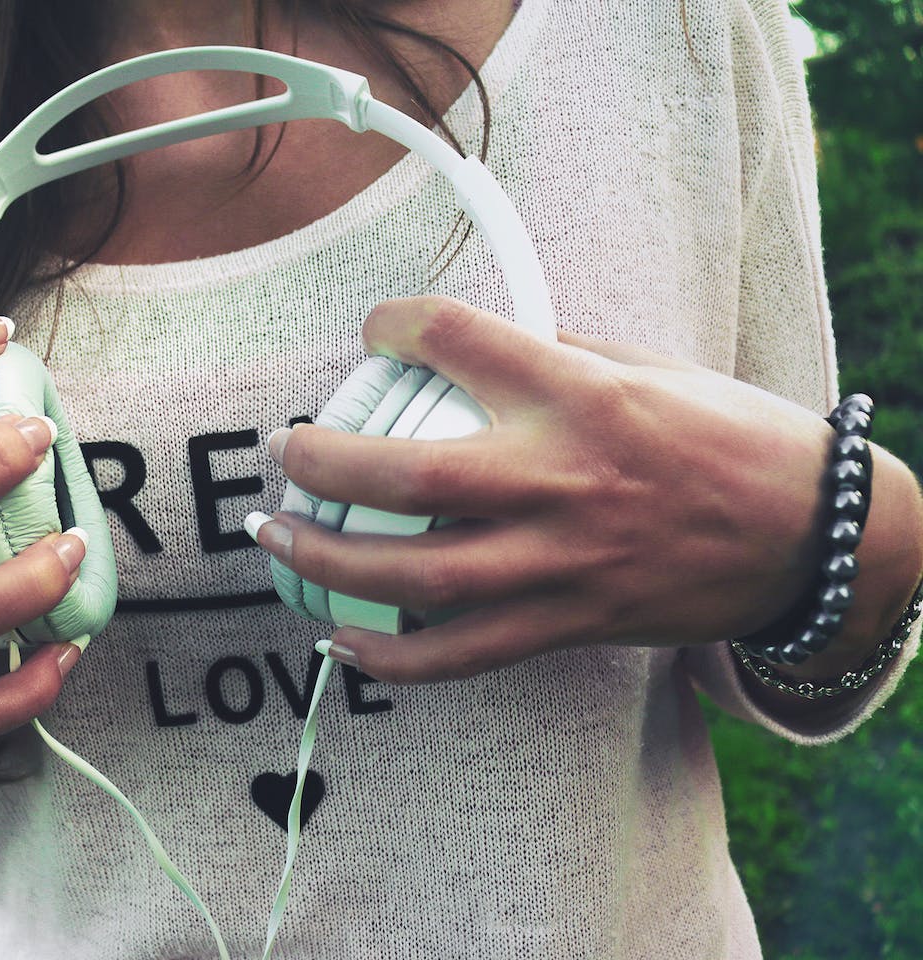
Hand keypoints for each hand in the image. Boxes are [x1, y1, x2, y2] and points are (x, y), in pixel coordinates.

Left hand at [251, 295, 843, 682]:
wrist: (811, 536)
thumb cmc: (726, 438)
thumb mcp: (645, 368)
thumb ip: (551, 357)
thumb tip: (465, 350)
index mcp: (580, 394)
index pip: (456, 337)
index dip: (394, 323)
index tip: (375, 330)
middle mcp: (562, 477)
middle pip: (407, 473)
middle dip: (321, 462)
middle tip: (283, 451)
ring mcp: (562, 561)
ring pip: (416, 575)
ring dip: (326, 561)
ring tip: (276, 540)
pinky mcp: (570, 623)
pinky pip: (461, 653)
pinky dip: (391, 656)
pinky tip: (341, 642)